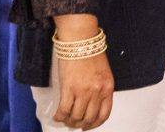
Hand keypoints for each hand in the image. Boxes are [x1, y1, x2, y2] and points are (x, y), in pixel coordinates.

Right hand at [51, 14, 113, 128]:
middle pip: (89, 118)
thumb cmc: (90, 52)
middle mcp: (97, 91)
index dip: (95, 124)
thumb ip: (100, 87)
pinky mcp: (69, 88)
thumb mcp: (103, 72)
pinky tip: (57, 116)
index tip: (88, 126)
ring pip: (76, 117)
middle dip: (80, 124)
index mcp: (108, 87)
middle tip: (74, 123)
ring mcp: (83, 91)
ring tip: (65, 119)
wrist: (80, 40)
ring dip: (69, 121)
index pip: (104, 114)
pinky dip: (59, 116)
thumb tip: (92, 104)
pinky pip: (64, 110)